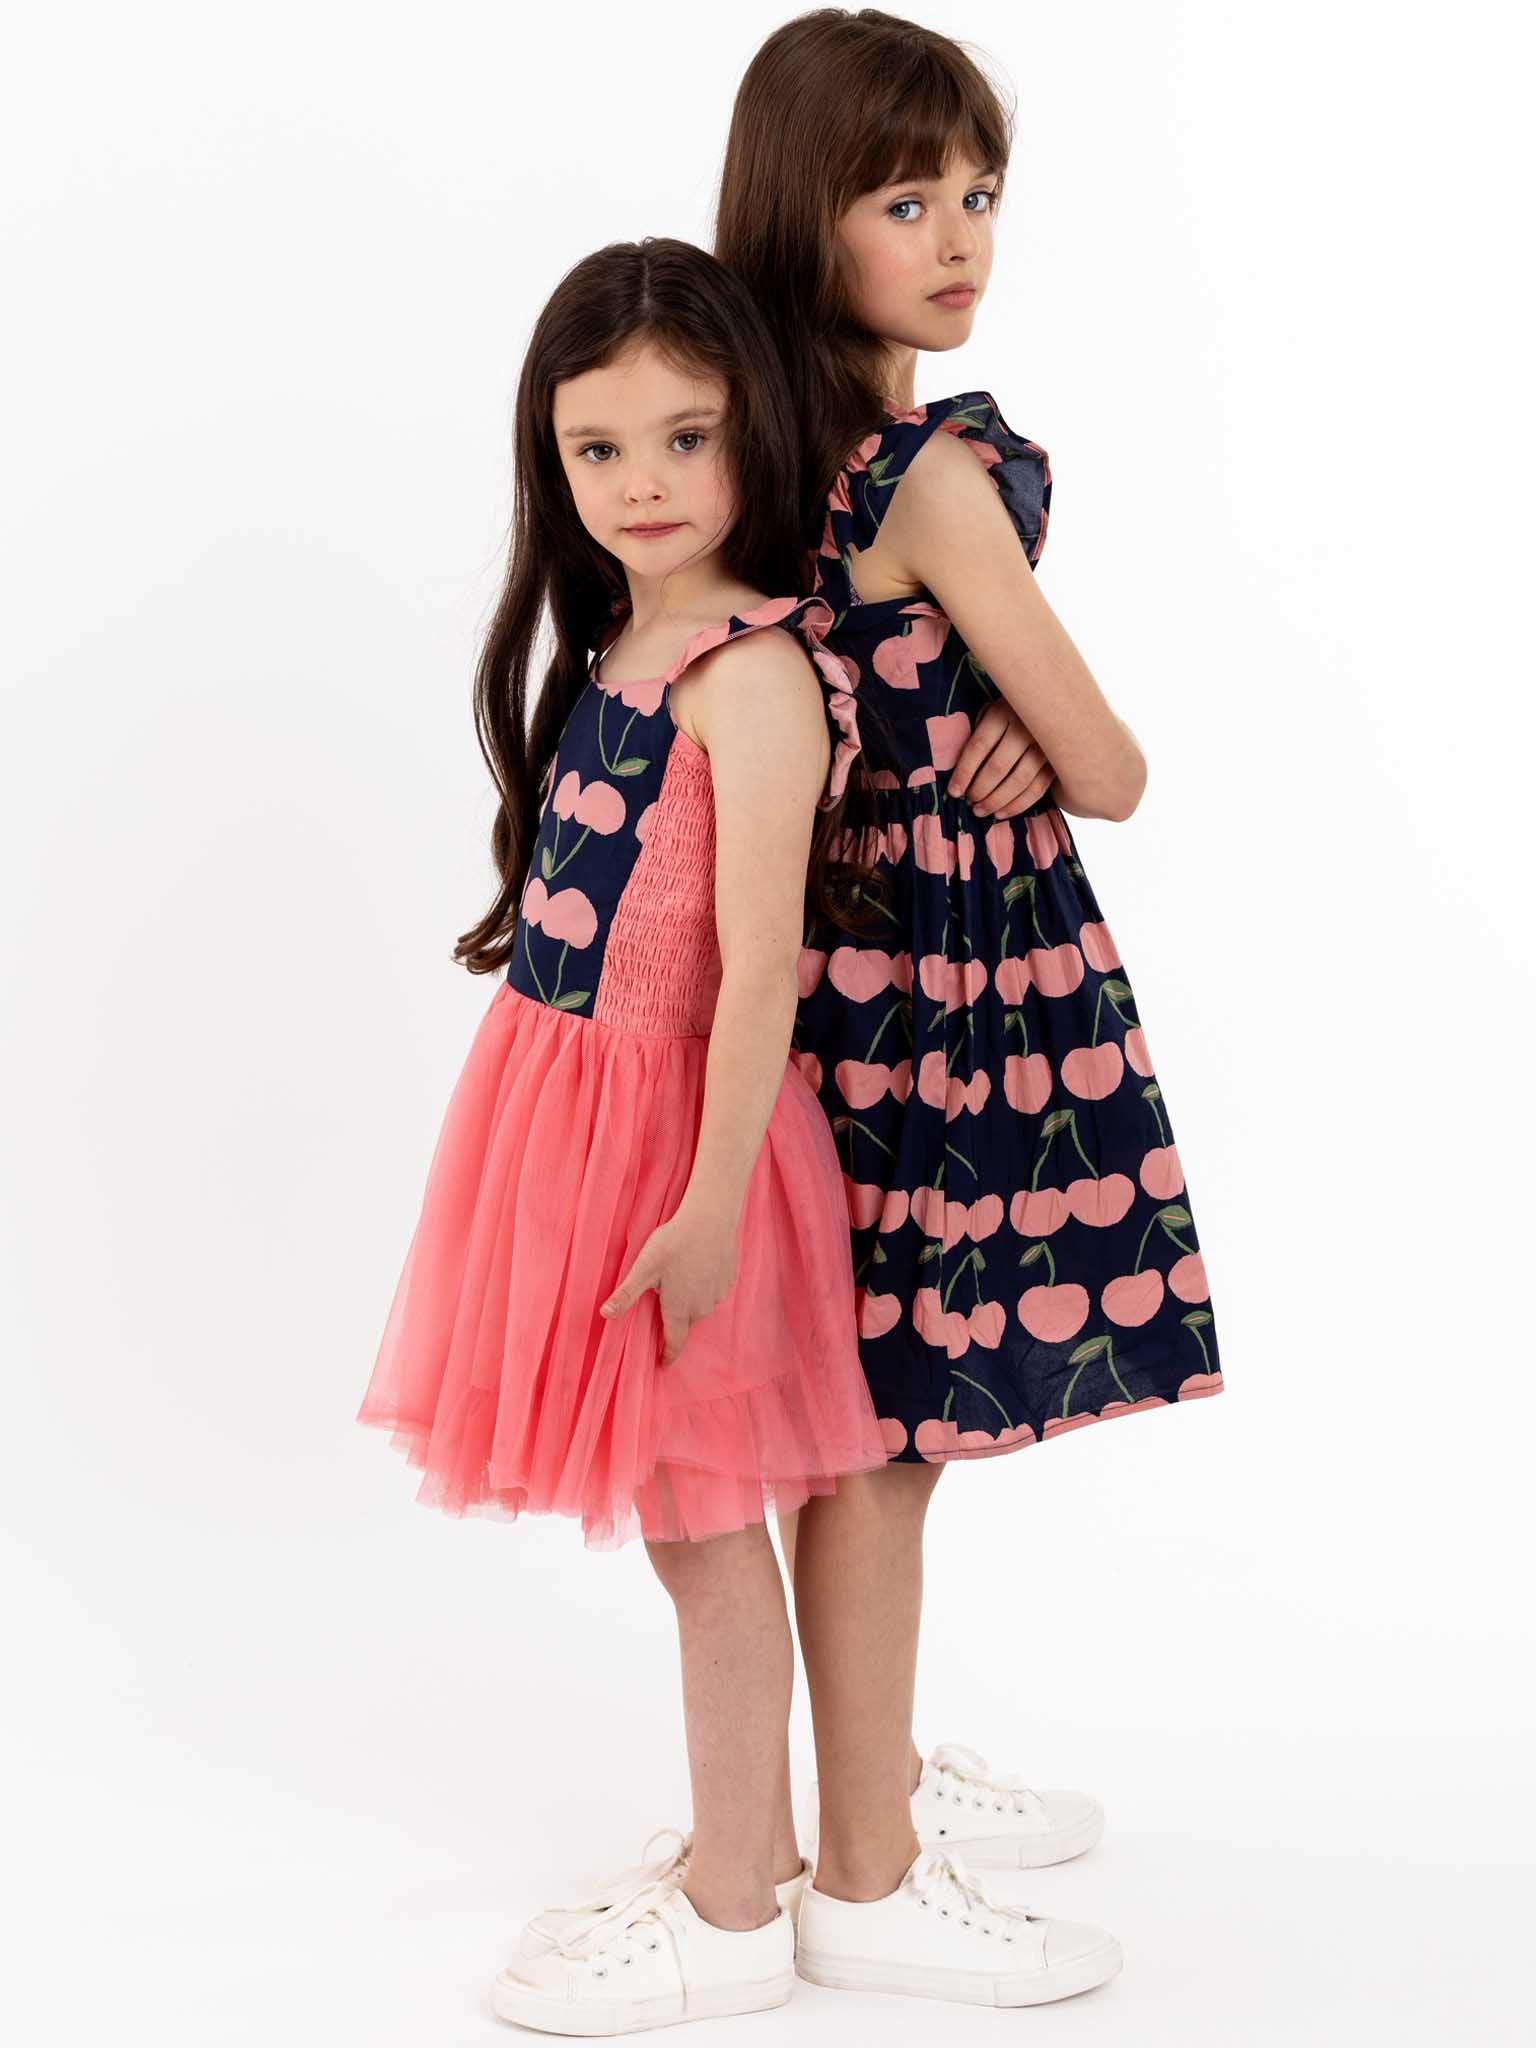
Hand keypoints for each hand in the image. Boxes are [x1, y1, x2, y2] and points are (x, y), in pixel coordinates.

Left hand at [599, 1205, 739, 1365]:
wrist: (711, 1218)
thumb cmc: (674, 1243)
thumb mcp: (644, 1268)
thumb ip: (626, 1294)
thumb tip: (604, 1315)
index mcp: (679, 1309)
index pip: (675, 1341)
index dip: (668, 1354)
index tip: (664, 1363)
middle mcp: (701, 1307)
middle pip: (686, 1321)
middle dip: (676, 1316)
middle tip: (664, 1296)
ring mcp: (718, 1293)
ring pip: (701, 1304)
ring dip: (691, 1298)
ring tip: (680, 1276)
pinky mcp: (729, 1279)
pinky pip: (714, 1290)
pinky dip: (705, 1284)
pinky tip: (698, 1266)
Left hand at [947, 699, 1056, 818]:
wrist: (1053, 705)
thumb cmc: (1011, 711)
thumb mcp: (991, 711)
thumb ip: (979, 734)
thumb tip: (963, 774)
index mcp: (1003, 712)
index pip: (979, 747)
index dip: (964, 772)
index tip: (953, 791)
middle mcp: (1026, 728)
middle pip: (998, 767)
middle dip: (980, 790)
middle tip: (970, 803)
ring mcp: (1045, 745)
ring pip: (1019, 781)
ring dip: (997, 801)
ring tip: (981, 811)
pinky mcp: (1057, 761)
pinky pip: (1037, 789)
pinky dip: (1018, 805)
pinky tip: (1002, 813)